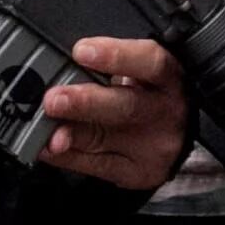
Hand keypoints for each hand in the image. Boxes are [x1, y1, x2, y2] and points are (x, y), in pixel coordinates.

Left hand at [35, 35, 194, 192]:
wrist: (178, 137)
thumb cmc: (151, 94)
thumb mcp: (142, 72)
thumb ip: (108, 66)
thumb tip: (61, 62)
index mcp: (167, 78)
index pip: (149, 63)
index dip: (116, 55)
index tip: (81, 51)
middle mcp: (163, 113)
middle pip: (125, 107)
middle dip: (85, 102)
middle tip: (54, 99)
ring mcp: (150, 147)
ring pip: (103, 138)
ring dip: (69, 134)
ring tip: (47, 132)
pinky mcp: (135, 172)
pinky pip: (95, 166)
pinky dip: (66, 156)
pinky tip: (47, 147)